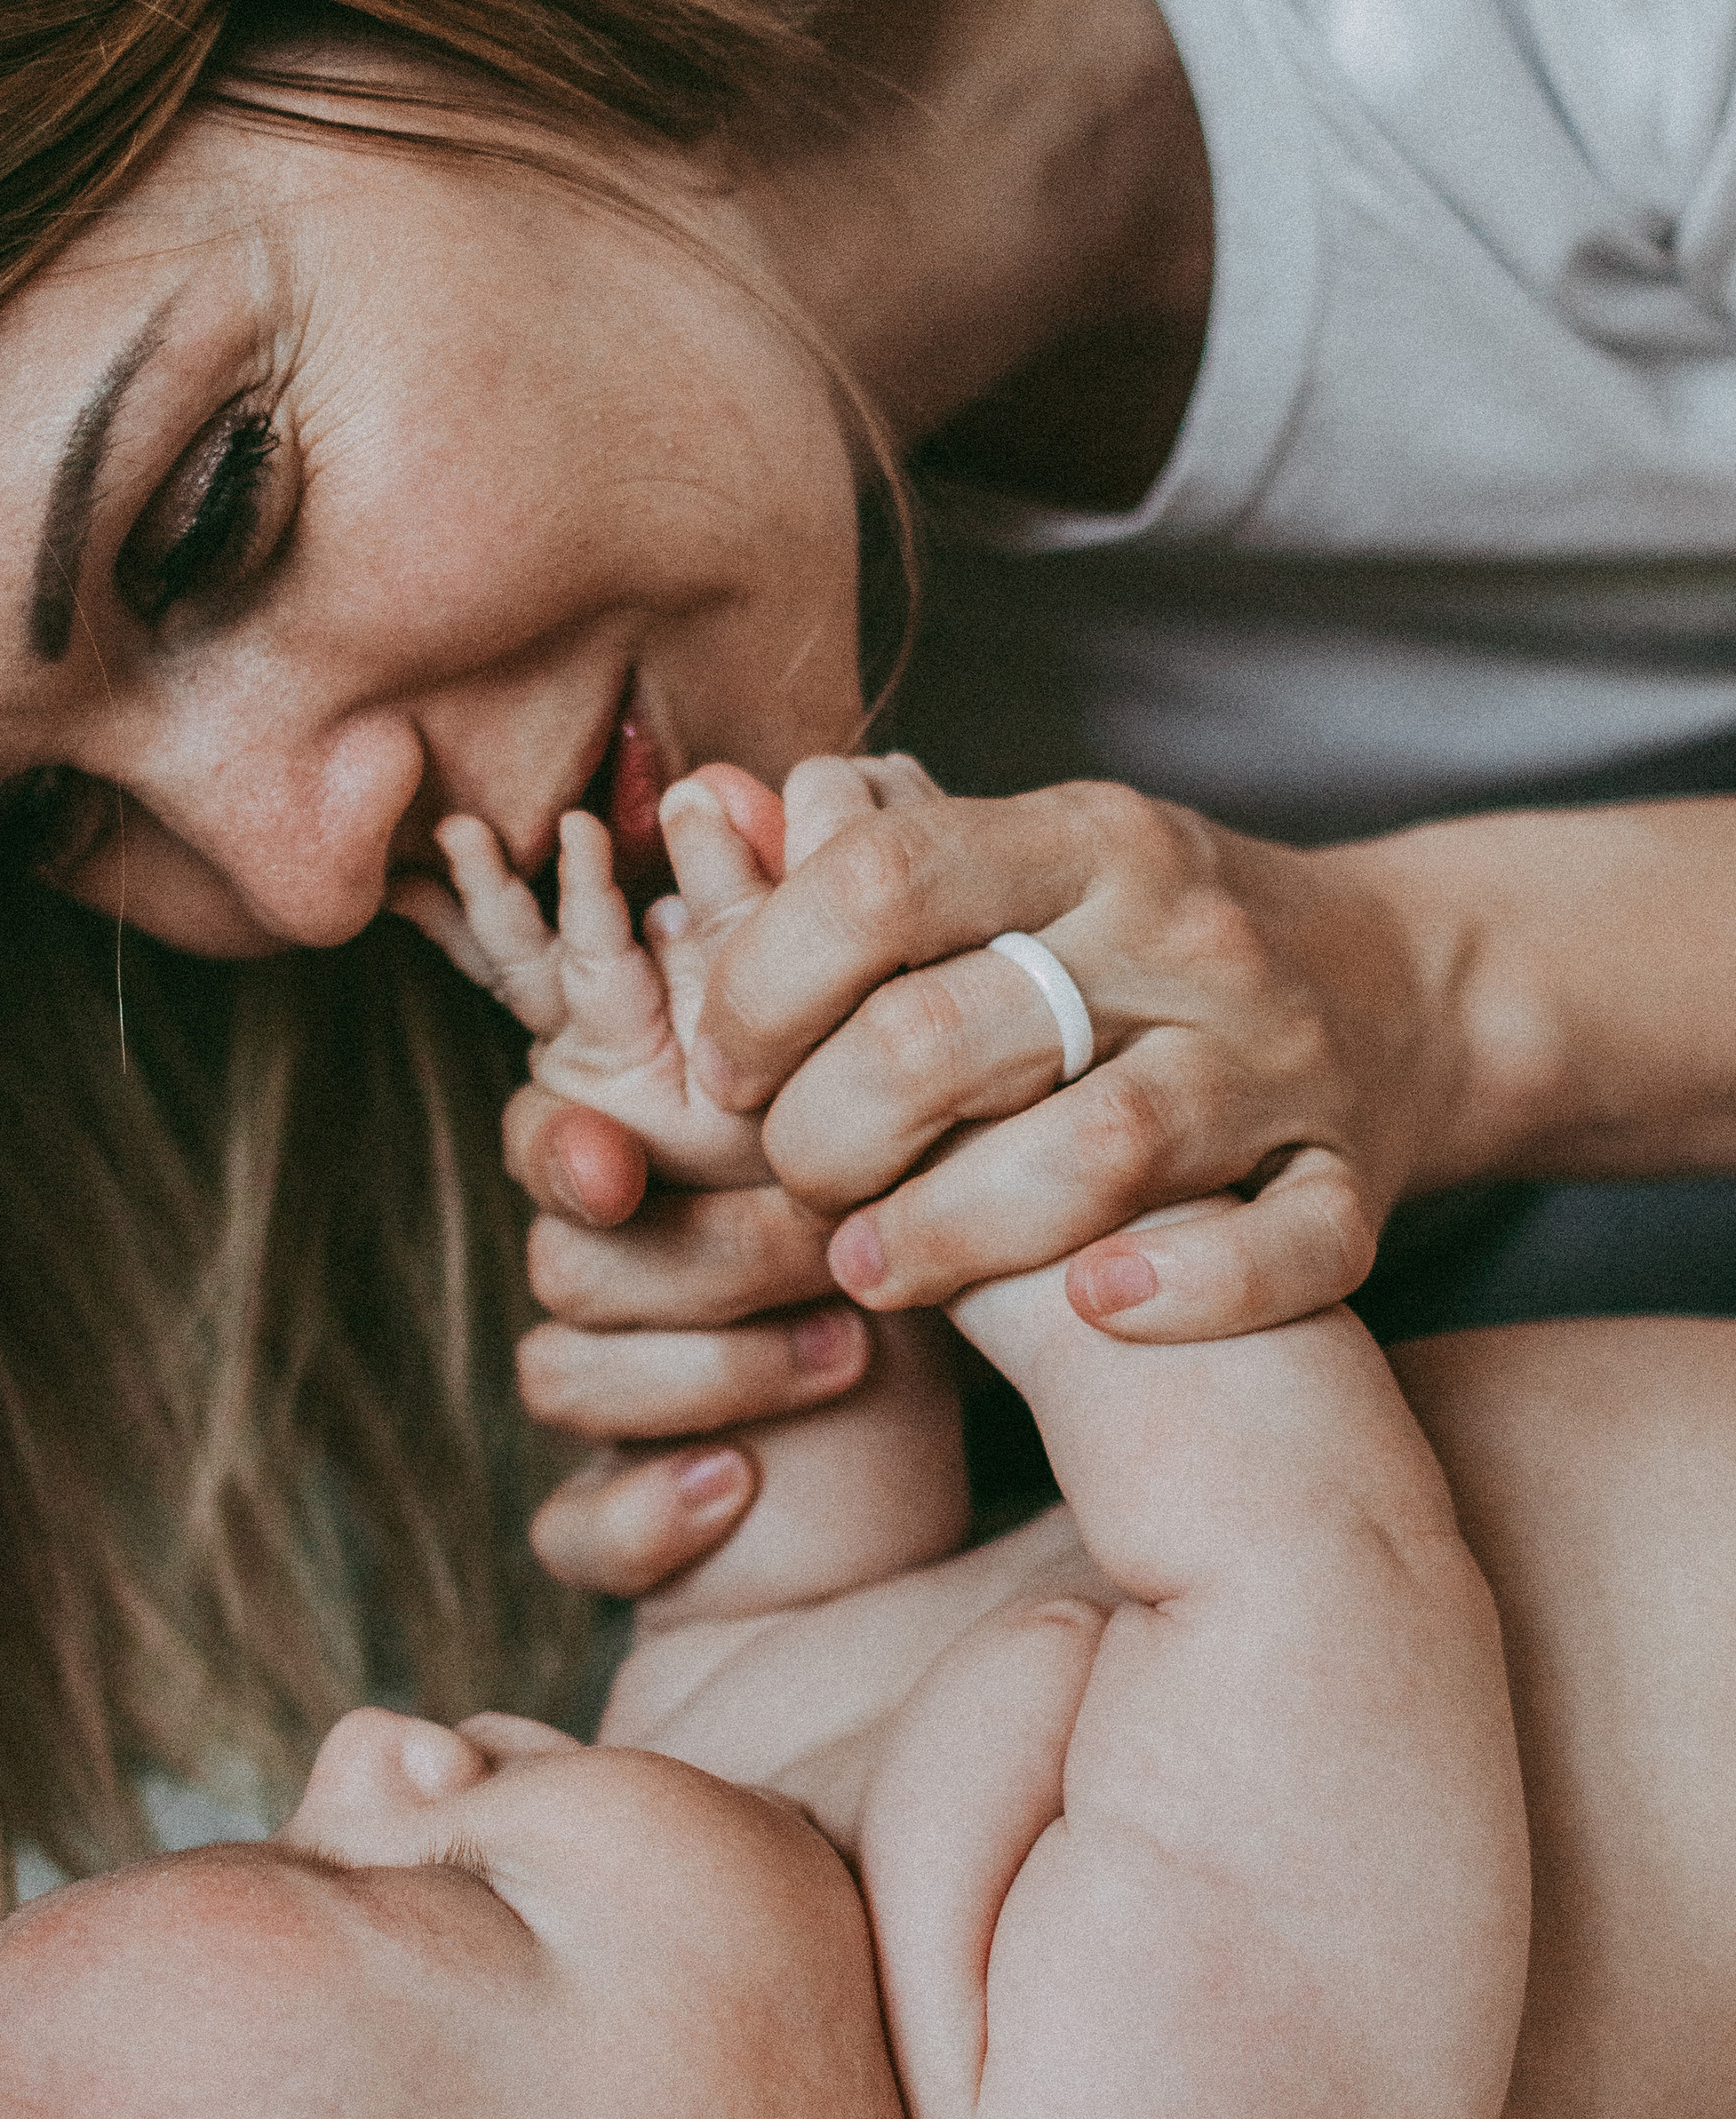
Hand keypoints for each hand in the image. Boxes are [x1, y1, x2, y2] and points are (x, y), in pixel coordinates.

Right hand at [401, 760, 892, 1597]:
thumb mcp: (923, 1097)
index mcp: (669, 1146)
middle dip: (688, 1250)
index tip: (615, 1153)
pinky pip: (570, 1526)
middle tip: (820, 1242)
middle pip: (562, 1241)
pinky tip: (733, 1493)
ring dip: (692, 1369)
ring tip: (841, 1353)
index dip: (564, 1122)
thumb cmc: (962, 1240)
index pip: (559, 1110)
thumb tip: (762, 792)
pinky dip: (638, 1512)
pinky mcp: (641, 1515)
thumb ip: (834, 956)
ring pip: (559, 1367)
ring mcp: (625, 1387)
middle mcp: (626, 1260)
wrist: (1028, 1439)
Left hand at [693, 770, 1442, 1342]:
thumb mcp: (1027, 860)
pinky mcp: (1350, 1176)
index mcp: (1086, 838)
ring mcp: (1277, 1060)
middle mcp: (1184, 937)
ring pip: (1093, 1155)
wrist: (1409, 988)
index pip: (878, 882)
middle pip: (947, 1037)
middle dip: (825, 1137)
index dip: (760, 987)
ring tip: (872, 1268)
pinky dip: (1187, 1289)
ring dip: (948, 1234)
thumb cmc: (1148, 944)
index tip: (729, 1066)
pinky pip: (1284, 1251)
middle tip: (797, 1183)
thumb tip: (710, 811)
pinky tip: (1092, 1307)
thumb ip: (871, 858)